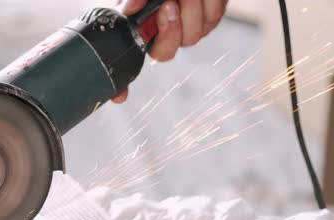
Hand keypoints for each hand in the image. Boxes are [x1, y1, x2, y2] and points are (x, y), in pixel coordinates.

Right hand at [112, 0, 227, 102]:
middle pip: (167, 51)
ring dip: (191, 9)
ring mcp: (190, 25)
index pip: (127, 64)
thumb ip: (131, 0)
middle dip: (171, 27)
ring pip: (194, 35)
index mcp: (141, 29)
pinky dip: (210, 3)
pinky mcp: (212, 13)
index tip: (120, 96)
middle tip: (170, 2)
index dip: (122, 85)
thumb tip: (127, 14)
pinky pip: (213, 17)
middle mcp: (164, 32)